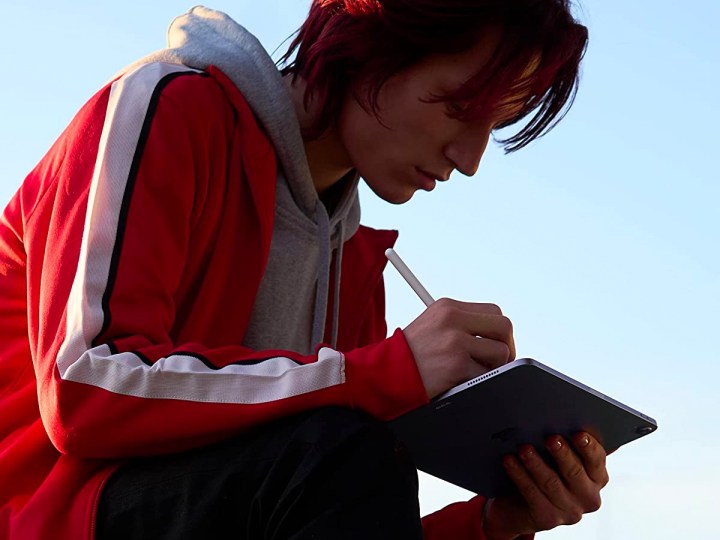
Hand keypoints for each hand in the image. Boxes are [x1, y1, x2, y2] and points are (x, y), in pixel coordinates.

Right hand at [403, 298, 514, 397]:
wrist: (384, 373)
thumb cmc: (409, 354)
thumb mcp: (432, 325)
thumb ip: (461, 324)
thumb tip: (495, 338)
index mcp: (448, 306)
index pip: (493, 310)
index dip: (499, 331)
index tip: (495, 344)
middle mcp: (453, 319)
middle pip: (503, 326)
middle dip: (507, 347)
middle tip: (497, 363)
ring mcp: (455, 342)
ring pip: (500, 353)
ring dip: (492, 368)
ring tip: (473, 373)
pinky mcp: (456, 365)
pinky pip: (485, 376)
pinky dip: (478, 383)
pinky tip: (461, 382)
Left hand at [482, 432, 609, 539]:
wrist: (519, 506)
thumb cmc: (543, 469)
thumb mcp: (556, 456)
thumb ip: (566, 440)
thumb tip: (565, 415)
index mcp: (597, 477)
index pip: (597, 460)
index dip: (588, 447)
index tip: (578, 432)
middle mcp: (588, 497)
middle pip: (574, 471)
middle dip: (561, 453)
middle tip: (549, 437)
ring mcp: (569, 512)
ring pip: (550, 482)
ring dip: (535, 463)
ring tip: (523, 448)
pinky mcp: (547, 519)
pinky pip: (531, 494)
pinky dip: (519, 475)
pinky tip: (508, 460)